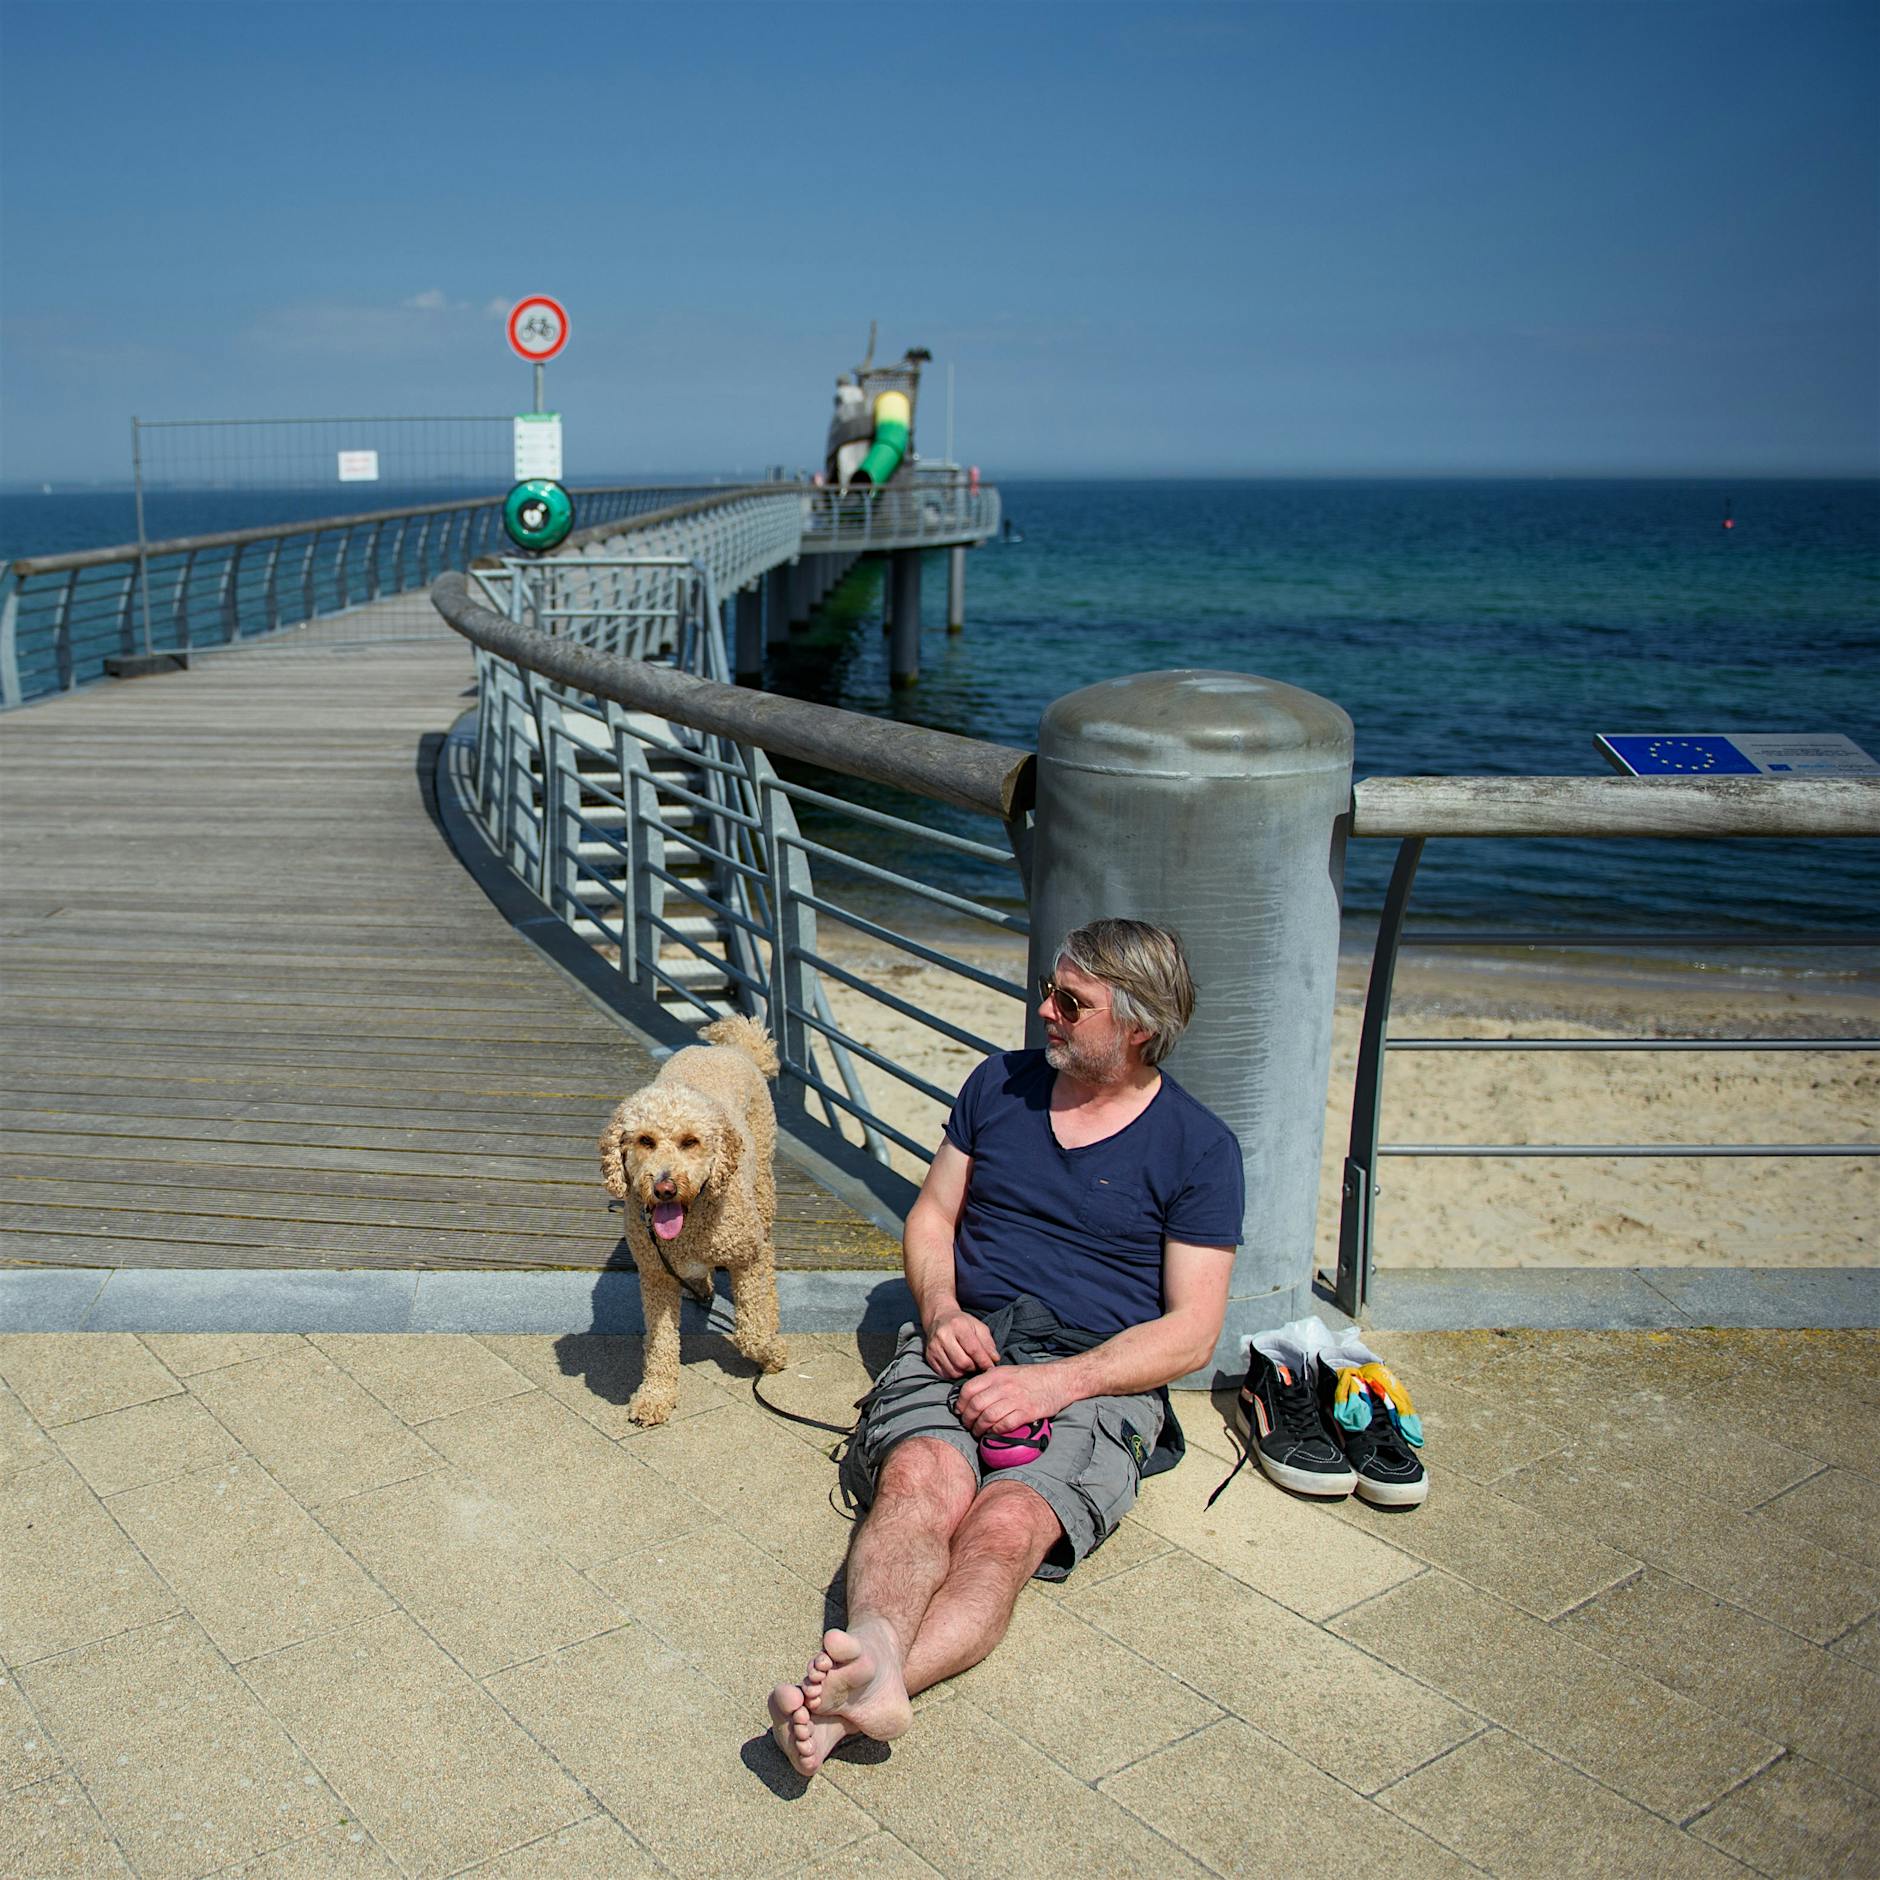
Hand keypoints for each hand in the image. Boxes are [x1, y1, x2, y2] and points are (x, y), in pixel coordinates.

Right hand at [924, 1307, 998, 1379]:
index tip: (991, 1367)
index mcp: (958, 1325)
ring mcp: (934, 1347)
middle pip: (963, 1362)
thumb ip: (988, 1343)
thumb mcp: (978, 1327)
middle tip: (979, 1366)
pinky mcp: (929, 1356)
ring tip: (969, 1366)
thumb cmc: (962, 1323)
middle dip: (974, 1368)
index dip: (984, 1361)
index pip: (973, 1349)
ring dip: (965, 1372)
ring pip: (953, 1371)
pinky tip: (959, 1367)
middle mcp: (943, 1335)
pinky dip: (954, 1374)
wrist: (939, 1318)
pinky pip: (944, 1374)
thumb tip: (994, 1359)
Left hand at [953, 1364, 1068, 1437]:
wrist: (1058, 1380)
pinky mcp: (1026, 1413)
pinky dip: (995, 1431)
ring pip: (988, 1417)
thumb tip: (971, 1394)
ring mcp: (1015, 1399)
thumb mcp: (1007, 1372)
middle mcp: (1003, 1386)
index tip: (960, 1411)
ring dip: (979, 1428)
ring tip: (978, 1432)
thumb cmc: (1031, 1377)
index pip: (969, 1389)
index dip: (960, 1403)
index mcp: (996, 1374)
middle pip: (976, 1405)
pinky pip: (1004, 1425)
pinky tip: (994, 1433)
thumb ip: (990, 1380)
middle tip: (968, 1425)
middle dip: (968, 1419)